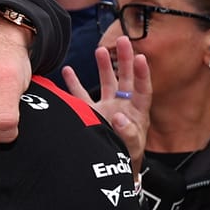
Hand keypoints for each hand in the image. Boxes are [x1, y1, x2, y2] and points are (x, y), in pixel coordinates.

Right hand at [63, 37, 150, 167]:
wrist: (112, 170)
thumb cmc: (128, 158)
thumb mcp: (132, 148)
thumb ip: (128, 133)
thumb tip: (119, 116)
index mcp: (137, 112)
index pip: (142, 88)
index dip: (142, 74)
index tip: (140, 57)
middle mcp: (123, 105)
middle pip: (125, 78)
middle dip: (125, 59)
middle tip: (123, 39)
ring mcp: (107, 107)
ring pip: (106, 82)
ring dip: (103, 66)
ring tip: (101, 49)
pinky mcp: (91, 113)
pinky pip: (81, 95)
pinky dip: (74, 83)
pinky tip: (67, 70)